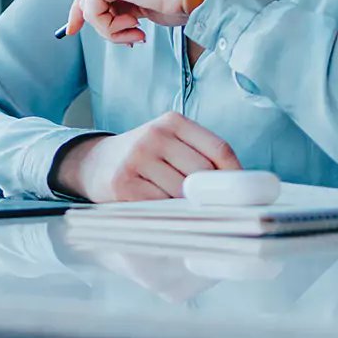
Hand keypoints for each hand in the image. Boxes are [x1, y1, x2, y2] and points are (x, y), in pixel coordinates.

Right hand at [53, 111, 241, 202]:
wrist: (94, 163)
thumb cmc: (144, 158)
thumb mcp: (170, 143)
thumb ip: (200, 157)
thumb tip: (238, 190)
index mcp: (172, 121)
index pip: (219, 149)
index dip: (236, 176)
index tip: (243, 195)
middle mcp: (154, 135)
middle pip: (203, 174)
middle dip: (210, 196)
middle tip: (211, 209)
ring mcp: (136, 159)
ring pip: (183, 194)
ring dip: (187, 208)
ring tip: (180, 209)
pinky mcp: (122, 185)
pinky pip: (160, 208)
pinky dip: (168, 216)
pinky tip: (162, 214)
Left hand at [66, 0, 187, 42]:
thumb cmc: (174, 1)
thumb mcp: (138, 4)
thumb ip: (117, 7)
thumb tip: (90, 19)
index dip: (80, 12)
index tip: (71, 31)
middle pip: (86, 1)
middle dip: (105, 27)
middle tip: (131, 37)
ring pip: (90, 10)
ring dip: (113, 30)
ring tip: (137, 30)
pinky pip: (93, 13)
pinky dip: (111, 29)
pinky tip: (135, 25)